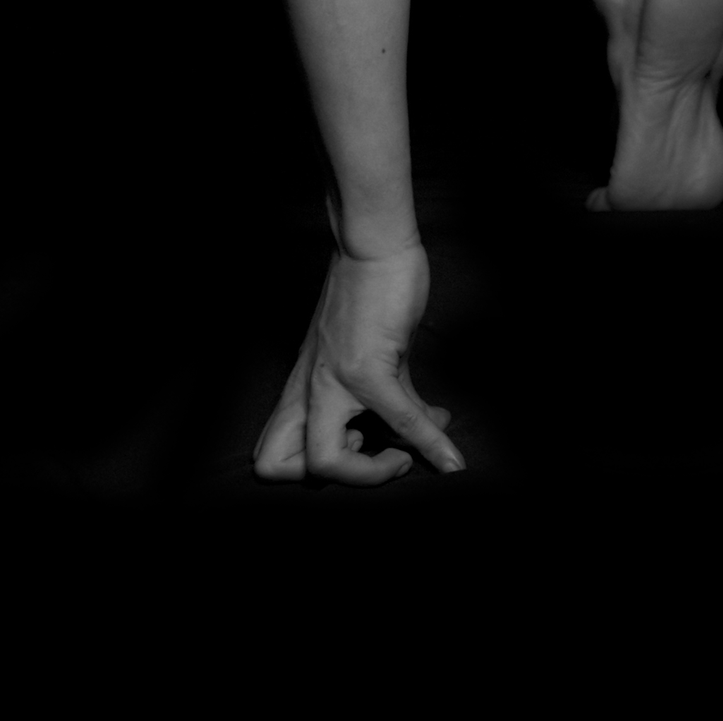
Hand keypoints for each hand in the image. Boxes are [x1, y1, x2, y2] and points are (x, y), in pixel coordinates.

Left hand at [252, 240, 465, 484]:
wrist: (375, 244)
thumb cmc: (372, 291)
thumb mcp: (372, 353)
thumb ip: (395, 396)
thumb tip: (434, 429)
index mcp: (301, 385)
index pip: (269, 454)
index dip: (306, 469)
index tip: (359, 445)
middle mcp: (307, 387)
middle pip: (275, 467)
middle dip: (329, 478)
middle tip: (373, 453)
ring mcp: (334, 380)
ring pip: (324, 462)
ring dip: (370, 475)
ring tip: (404, 454)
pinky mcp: (369, 369)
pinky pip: (398, 420)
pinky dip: (428, 446)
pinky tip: (452, 459)